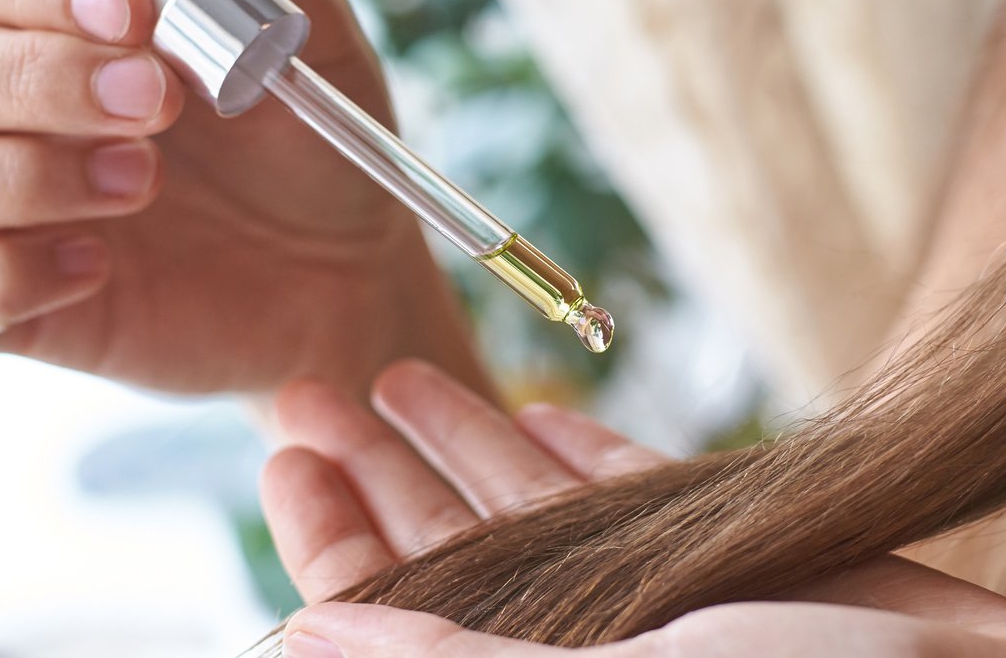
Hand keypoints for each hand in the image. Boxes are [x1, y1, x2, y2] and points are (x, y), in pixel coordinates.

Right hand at [0, 0, 484, 395]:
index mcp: (59, 28)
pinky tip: (99, 266)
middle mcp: (6, 113)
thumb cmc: (310, 144)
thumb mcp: (314, 46)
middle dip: (38, 80)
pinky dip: (3, 279)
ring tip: (141, 181)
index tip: (131, 11)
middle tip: (160, 104)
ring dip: (16, 176)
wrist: (350, 271)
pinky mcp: (13, 309)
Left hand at [263, 361, 1005, 656]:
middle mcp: (585, 645)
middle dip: (378, 472)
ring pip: (526, 510)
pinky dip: (578, 448)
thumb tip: (305, 634)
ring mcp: (654, 595)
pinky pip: (629, 492)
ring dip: (462, 439)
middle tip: (305, 390)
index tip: (282, 458)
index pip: (393, 620)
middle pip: (447, 552)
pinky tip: (533, 405)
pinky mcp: (723, 549)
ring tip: (392, 374)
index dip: (333, 541)